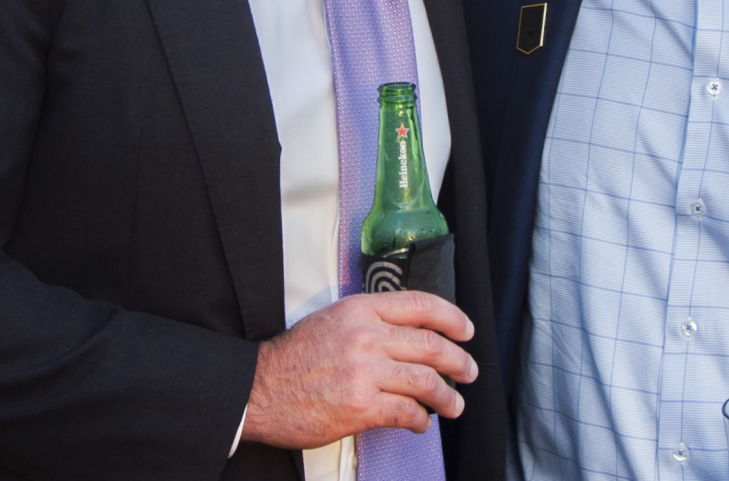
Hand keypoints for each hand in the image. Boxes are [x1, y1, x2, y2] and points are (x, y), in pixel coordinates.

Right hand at [242, 290, 478, 449]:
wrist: (259, 389)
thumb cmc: (294, 357)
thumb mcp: (333, 320)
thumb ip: (371, 322)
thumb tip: (410, 337)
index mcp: (360, 309)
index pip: (420, 305)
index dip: (452, 318)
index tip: (466, 330)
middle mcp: (367, 336)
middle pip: (431, 345)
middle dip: (459, 361)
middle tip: (469, 371)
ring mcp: (365, 372)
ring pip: (425, 381)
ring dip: (448, 396)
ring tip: (455, 405)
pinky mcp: (361, 407)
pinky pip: (406, 412)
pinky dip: (421, 420)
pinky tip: (421, 422)